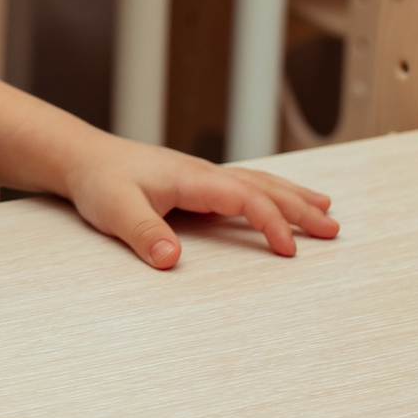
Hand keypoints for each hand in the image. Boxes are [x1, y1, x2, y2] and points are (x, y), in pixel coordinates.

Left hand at [62, 133, 338, 268]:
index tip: (288, 249)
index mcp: (192, 178)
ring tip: (325, 211)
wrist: (83, 158)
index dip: (269, 222)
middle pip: (264, 187)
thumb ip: (142, 233)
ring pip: (259, 183)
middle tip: (333, 231)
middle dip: (300, 208)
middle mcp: (204, 174)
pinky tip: (283, 199)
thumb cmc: (99, 181)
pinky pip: (246, 187)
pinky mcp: (198, 185)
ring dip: (293, 197)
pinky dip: (272, 193)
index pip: (244, 197)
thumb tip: (170, 259)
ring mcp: (203, 178)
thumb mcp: (115, 210)